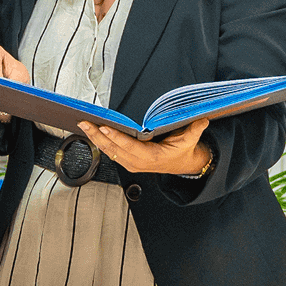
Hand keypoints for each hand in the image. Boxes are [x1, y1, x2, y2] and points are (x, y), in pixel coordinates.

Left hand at [80, 117, 211, 177]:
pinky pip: (110, 152)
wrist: (182, 165)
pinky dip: (99, 142)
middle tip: (84, 122)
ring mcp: (131, 163)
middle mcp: (138, 162)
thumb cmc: (183, 151)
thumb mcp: (190, 140)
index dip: (116, 137)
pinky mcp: (127, 161)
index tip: (104, 127)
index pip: (130, 147)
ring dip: (94, 138)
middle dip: (97, 135)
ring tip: (83, 124)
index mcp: (152, 157)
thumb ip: (194, 130)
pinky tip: (91, 132)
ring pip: (109, 151)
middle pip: (114, 149)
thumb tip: (202, 120)